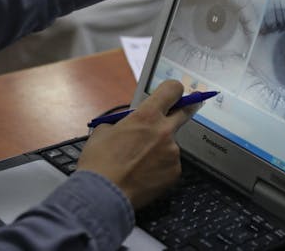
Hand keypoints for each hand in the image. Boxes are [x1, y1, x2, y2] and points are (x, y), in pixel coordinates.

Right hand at [76, 80, 198, 208]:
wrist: (102, 195)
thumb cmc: (100, 162)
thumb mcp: (104, 132)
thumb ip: (122, 122)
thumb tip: (127, 124)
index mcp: (147, 116)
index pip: (172, 90)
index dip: (173, 90)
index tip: (173, 93)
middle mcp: (165, 131)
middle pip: (185, 112)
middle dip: (182, 110)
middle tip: (175, 115)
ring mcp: (173, 152)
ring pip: (171, 143)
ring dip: (161, 148)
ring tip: (139, 163)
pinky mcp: (175, 172)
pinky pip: (170, 163)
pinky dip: (160, 167)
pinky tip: (144, 175)